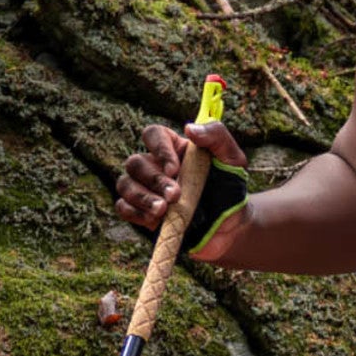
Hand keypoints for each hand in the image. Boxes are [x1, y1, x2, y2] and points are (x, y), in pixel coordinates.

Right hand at [115, 118, 251, 237]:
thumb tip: (189, 128)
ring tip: (162, 210)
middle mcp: (156, 166)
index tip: (175, 169)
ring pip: (125, 184)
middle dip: (154, 181)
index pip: (153, 135)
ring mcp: (147, 190)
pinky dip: (134, 213)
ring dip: (141, 197)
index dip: (159, 149)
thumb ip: (216, 136)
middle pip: (135, 163)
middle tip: (175, 196)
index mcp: (174, 147)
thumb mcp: (232, 158)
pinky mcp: (144, 213)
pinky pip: (123, 208)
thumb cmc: (230, 187)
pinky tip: (153, 220)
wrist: (231, 226)